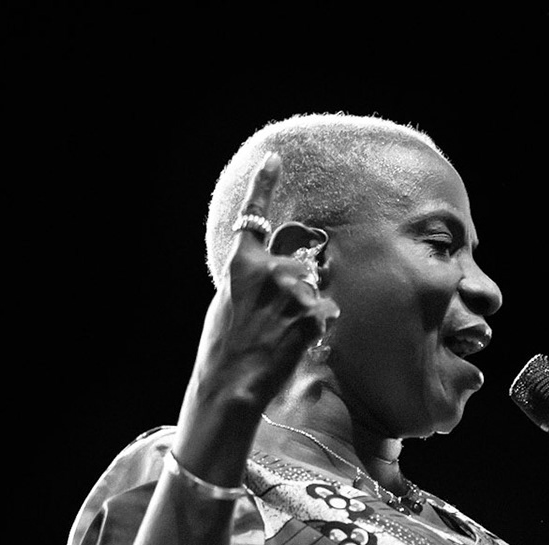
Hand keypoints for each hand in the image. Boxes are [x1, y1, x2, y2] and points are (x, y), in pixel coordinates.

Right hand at [181, 153, 338, 432]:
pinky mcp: (312, 314)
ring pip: (314, 292)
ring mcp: (293, 292)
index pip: (255, 215)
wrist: (232, 382)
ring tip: (281, 336)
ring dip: (306, 311)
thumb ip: (251, 278)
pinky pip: (325, 314)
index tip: (275, 159)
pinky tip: (296, 344)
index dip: (265, 185)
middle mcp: (270, 271)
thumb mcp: (227, 301)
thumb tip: (272, 270)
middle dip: (296, 289)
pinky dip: (317, 328)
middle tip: (272, 321)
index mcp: (241, 264)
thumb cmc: (224, 346)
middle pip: (299, 266)